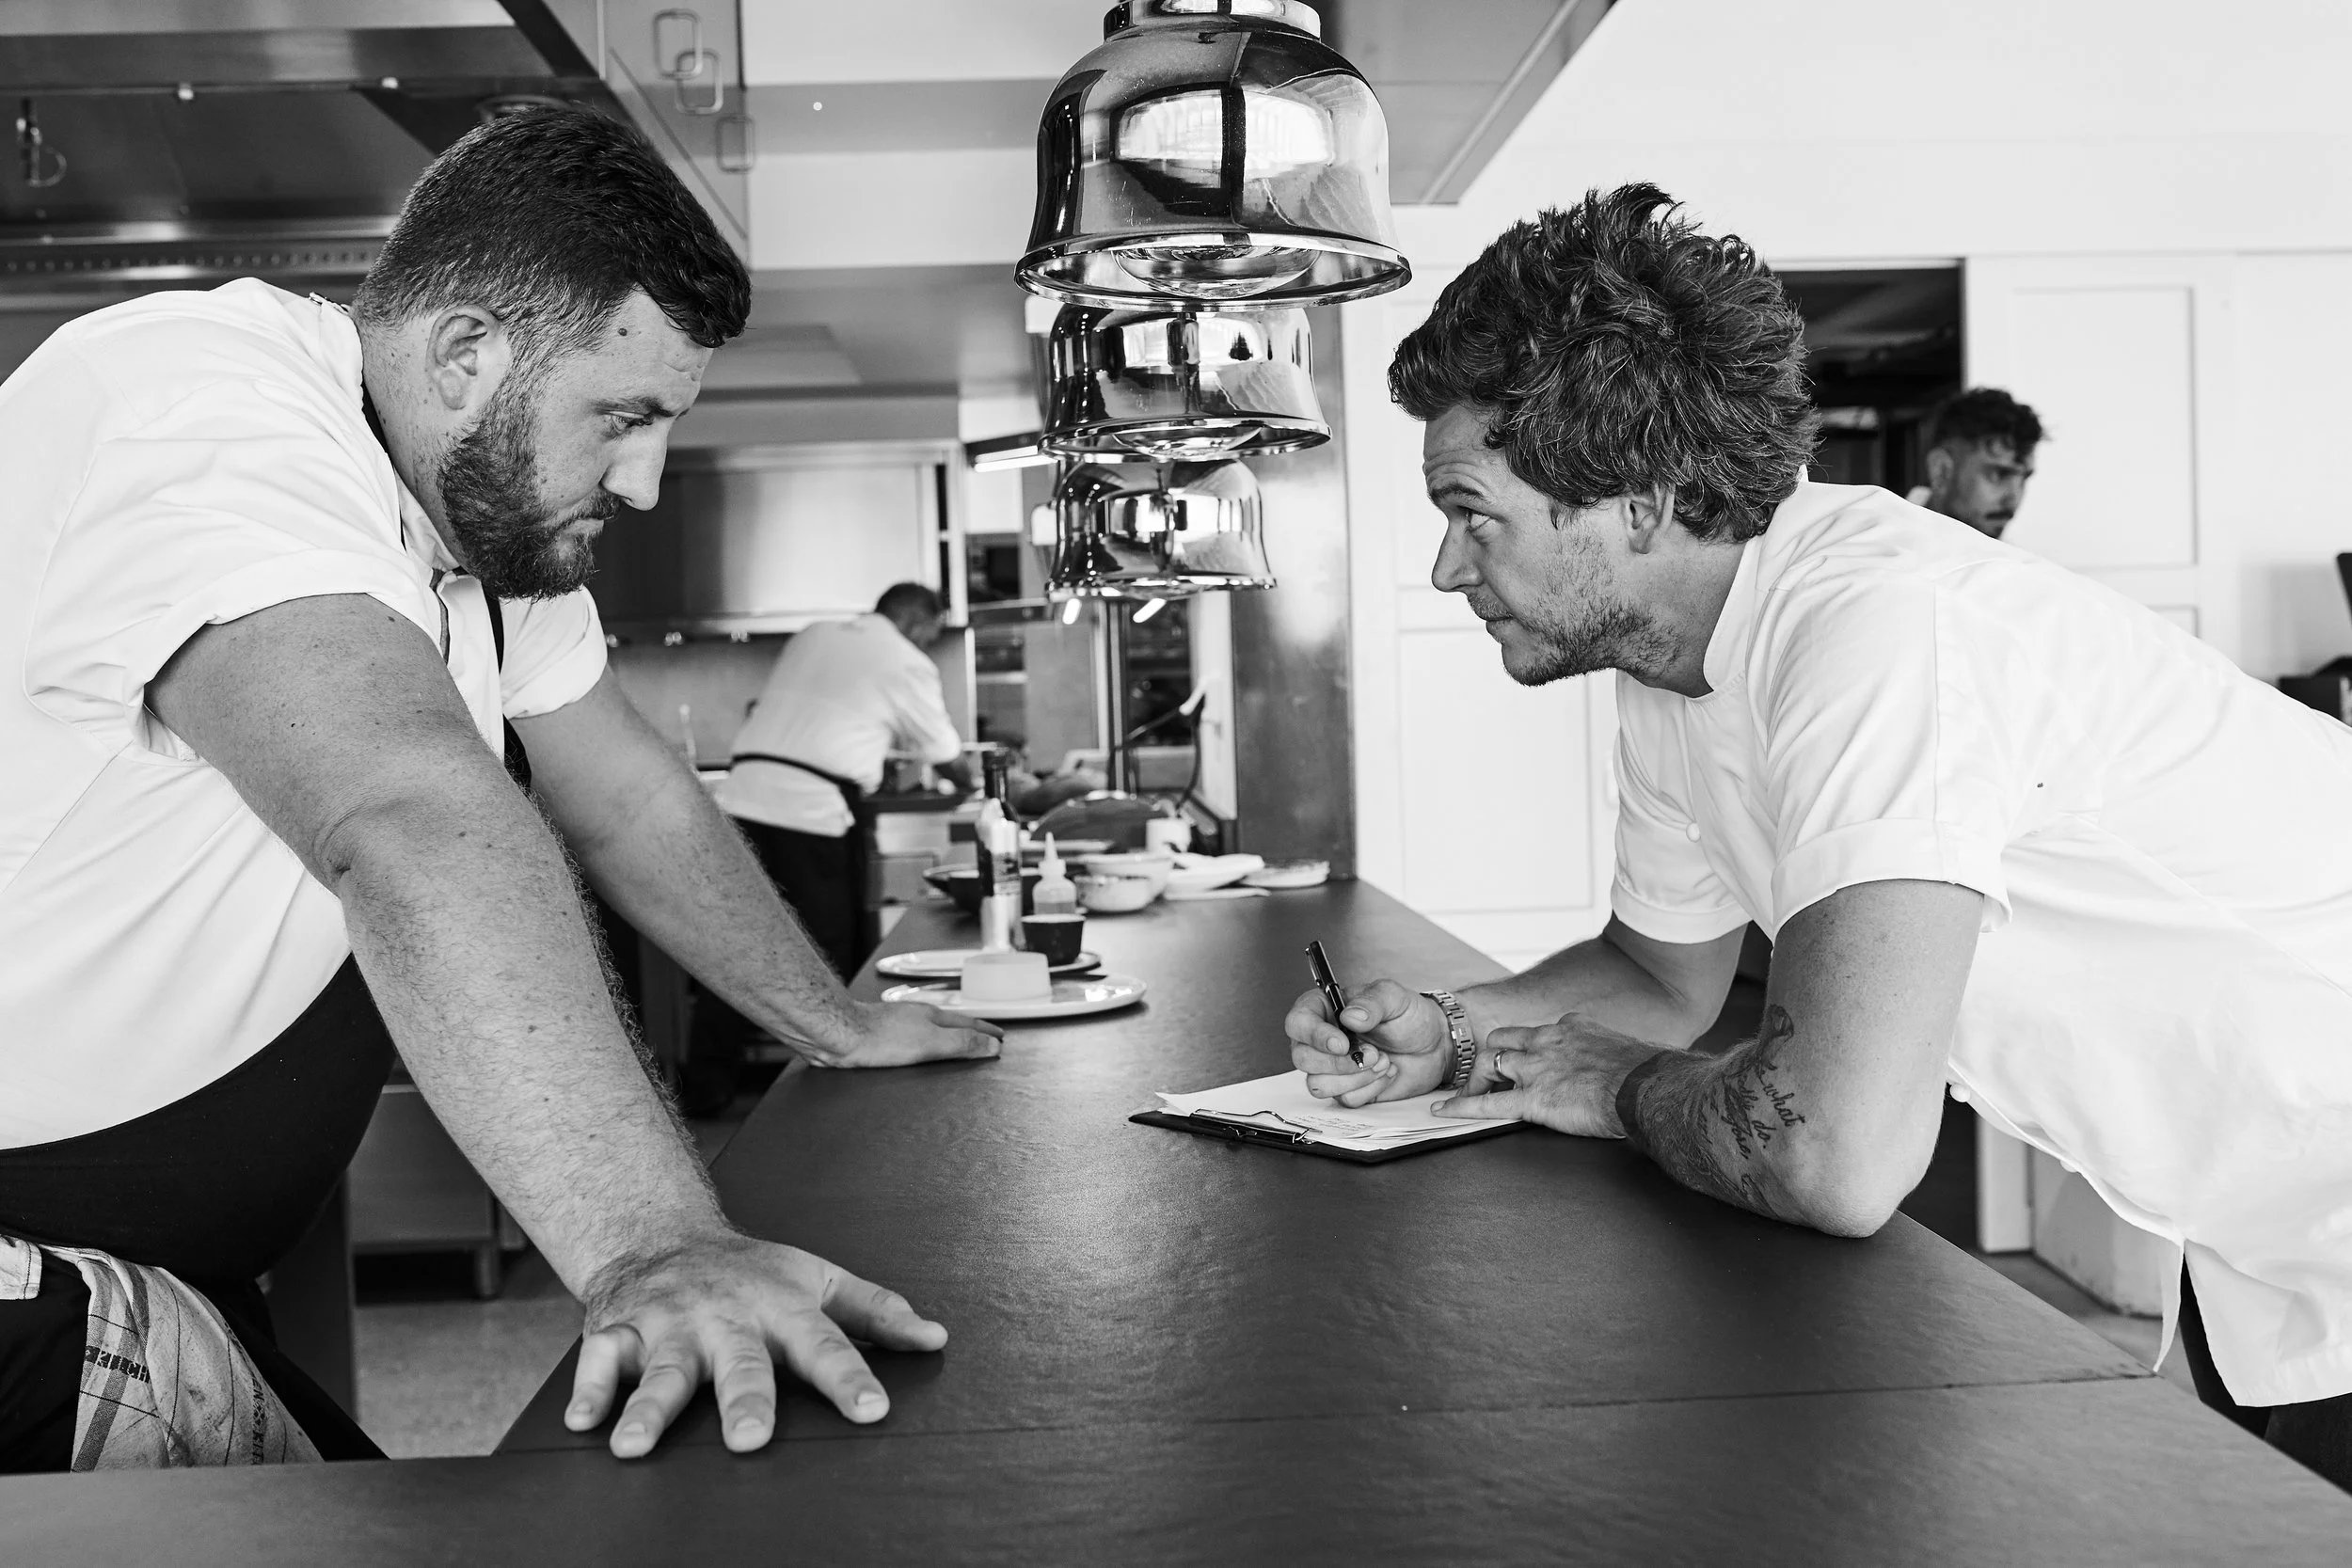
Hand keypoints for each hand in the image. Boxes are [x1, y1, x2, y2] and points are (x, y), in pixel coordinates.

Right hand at [566, 1230, 946, 1457]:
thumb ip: (875, 1311)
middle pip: (738, 1363)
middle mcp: (725, 1317)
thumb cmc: (752, 1273)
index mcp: (781, 1308)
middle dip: (744, 1400)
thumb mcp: (818, 1279)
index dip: (850, 1379)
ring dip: (647, 1407)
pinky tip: (582, 1424)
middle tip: (751, 1441)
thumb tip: (936, 1338)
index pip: (825, 1345)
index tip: (874, 1411)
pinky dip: (589, 1390)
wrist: (661, 1234)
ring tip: (636, 1447)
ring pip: (661, 1369)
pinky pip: (597, 1361)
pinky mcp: (615, 1330)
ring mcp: (668, 1325)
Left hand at [810, 1000, 1002, 1068]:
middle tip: (985, 1040)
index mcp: (932, 1017)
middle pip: (951, 1025)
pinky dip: (925, 1048)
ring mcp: (898, 1027)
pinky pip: (912, 1042)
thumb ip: (962, 1044)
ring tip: (957, 1047)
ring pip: (930, 1032)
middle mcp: (916, 1019)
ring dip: (947, 1039)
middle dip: (970, 1033)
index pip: (968, 1024)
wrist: (839, 1035)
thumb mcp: (931, 1043)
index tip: (1000, 1037)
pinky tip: (918, 1056)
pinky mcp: (881, 1039)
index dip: (986, 1031)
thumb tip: (992, 1046)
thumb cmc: (879, 1038)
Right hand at [1284, 978, 1450, 1106]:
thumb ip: (1371, 1002)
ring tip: (1382, 1061)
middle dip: (1340, 1062)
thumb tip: (1350, 1016)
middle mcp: (1321, 1040)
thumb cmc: (1410, 1016)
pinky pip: (1345, 1100)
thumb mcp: (1394, 997)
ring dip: (1356, 1077)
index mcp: (1324, 1010)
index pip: (1298, 1023)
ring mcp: (1332, 1068)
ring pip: (1319, 1085)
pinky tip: (1385, 1073)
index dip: (1314, 1036)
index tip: (1341, 1043)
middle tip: (1372, 1053)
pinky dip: (1370, 1089)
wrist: (1435, 1045)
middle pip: (1303, 1059)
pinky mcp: (1348, 1090)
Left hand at [1433, 1012, 1669, 1133]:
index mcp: (1570, 1028)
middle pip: (1502, 1040)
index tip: (1523, 1057)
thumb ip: (1608, 1052)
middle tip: (1486, 1074)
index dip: (1526, 1046)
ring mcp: (1536, 1069)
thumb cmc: (1646, 1075)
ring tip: (1466, 1092)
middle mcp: (1546, 1042)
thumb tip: (1620, 1065)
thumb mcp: (1624, 1049)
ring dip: (1474, 1079)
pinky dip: (1461, 1106)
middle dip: (1490, 1055)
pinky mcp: (1532, 1099)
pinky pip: (1487, 1102)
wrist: (1647, 1088)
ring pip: (1488, 1064)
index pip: (1536, 1031)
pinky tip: (1444, 1111)